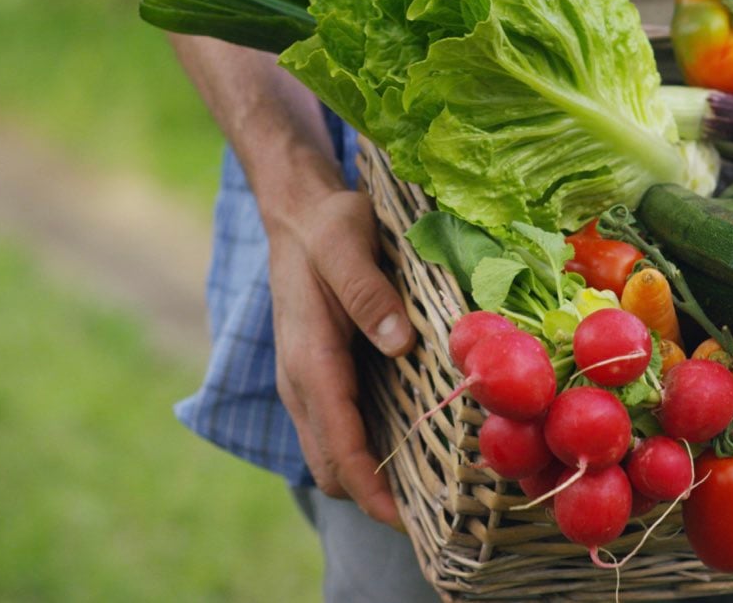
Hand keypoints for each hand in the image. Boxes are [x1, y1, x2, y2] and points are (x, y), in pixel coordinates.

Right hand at [267, 186, 415, 527]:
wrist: (298, 214)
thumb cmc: (327, 226)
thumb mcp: (346, 243)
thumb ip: (367, 292)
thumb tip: (399, 344)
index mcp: (309, 359)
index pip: (337, 444)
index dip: (370, 489)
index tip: (407, 520)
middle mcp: (301, 382)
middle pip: (331, 466)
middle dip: (373, 497)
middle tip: (434, 511)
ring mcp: (306, 383)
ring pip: (331, 454)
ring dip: (369, 479)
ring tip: (427, 490)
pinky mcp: (319, 376)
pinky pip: (338, 430)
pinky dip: (364, 452)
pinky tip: (408, 447)